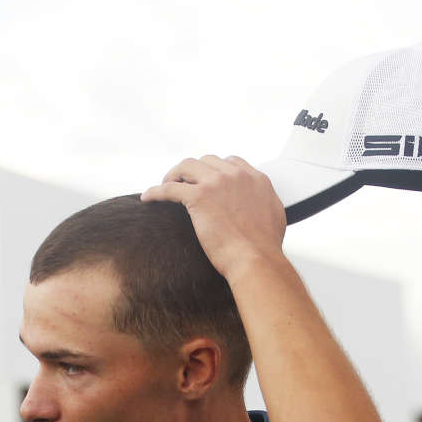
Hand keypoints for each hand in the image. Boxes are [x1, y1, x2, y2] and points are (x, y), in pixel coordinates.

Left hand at [139, 156, 286, 280]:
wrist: (255, 259)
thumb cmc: (264, 246)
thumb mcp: (274, 215)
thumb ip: (264, 201)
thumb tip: (258, 203)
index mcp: (255, 178)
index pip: (230, 162)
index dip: (215, 170)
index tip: (207, 180)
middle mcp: (236, 175)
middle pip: (207, 161)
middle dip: (194, 171)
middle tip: (184, 184)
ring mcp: (216, 183)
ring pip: (187, 166)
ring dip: (175, 174)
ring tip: (166, 185)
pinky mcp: (198, 197)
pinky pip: (169, 188)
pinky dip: (156, 191)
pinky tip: (148, 198)